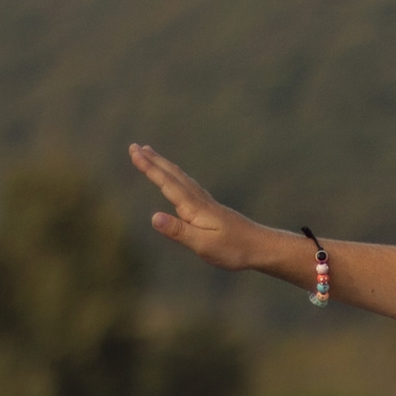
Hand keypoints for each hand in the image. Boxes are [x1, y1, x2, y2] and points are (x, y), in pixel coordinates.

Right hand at [130, 143, 272, 271]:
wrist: (261, 246)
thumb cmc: (233, 249)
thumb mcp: (203, 245)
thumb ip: (178, 231)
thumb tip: (154, 217)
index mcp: (193, 207)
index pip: (166, 183)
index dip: (149, 167)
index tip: (134, 152)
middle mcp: (199, 200)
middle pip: (172, 175)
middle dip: (152, 160)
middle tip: (134, 147)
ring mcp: (206, 202)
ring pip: (180, 178)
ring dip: (163, 165)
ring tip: (151, 154)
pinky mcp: (210, 208)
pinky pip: (188, 185)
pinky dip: (176, 176)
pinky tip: (176, 179)